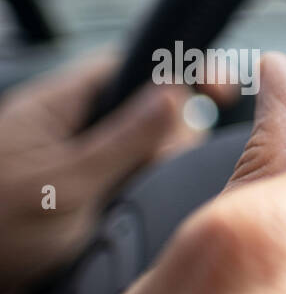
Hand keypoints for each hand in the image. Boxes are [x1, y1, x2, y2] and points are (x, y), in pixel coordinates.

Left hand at [0, 51, 210, 293]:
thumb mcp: (69, 181)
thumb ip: (127, 139)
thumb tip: (174, 93)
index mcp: (57, 109)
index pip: (130, 68)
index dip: (178, 72)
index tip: (220, 90)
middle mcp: (66, 136)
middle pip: (145, 115)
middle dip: (172, 137)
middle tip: (170, 165)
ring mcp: (72, 173)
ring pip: (140, 160)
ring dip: (157, 177)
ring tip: (144, 203)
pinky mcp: (78, 210)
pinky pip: (127, 195)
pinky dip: (143, 206)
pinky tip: (142, 225)